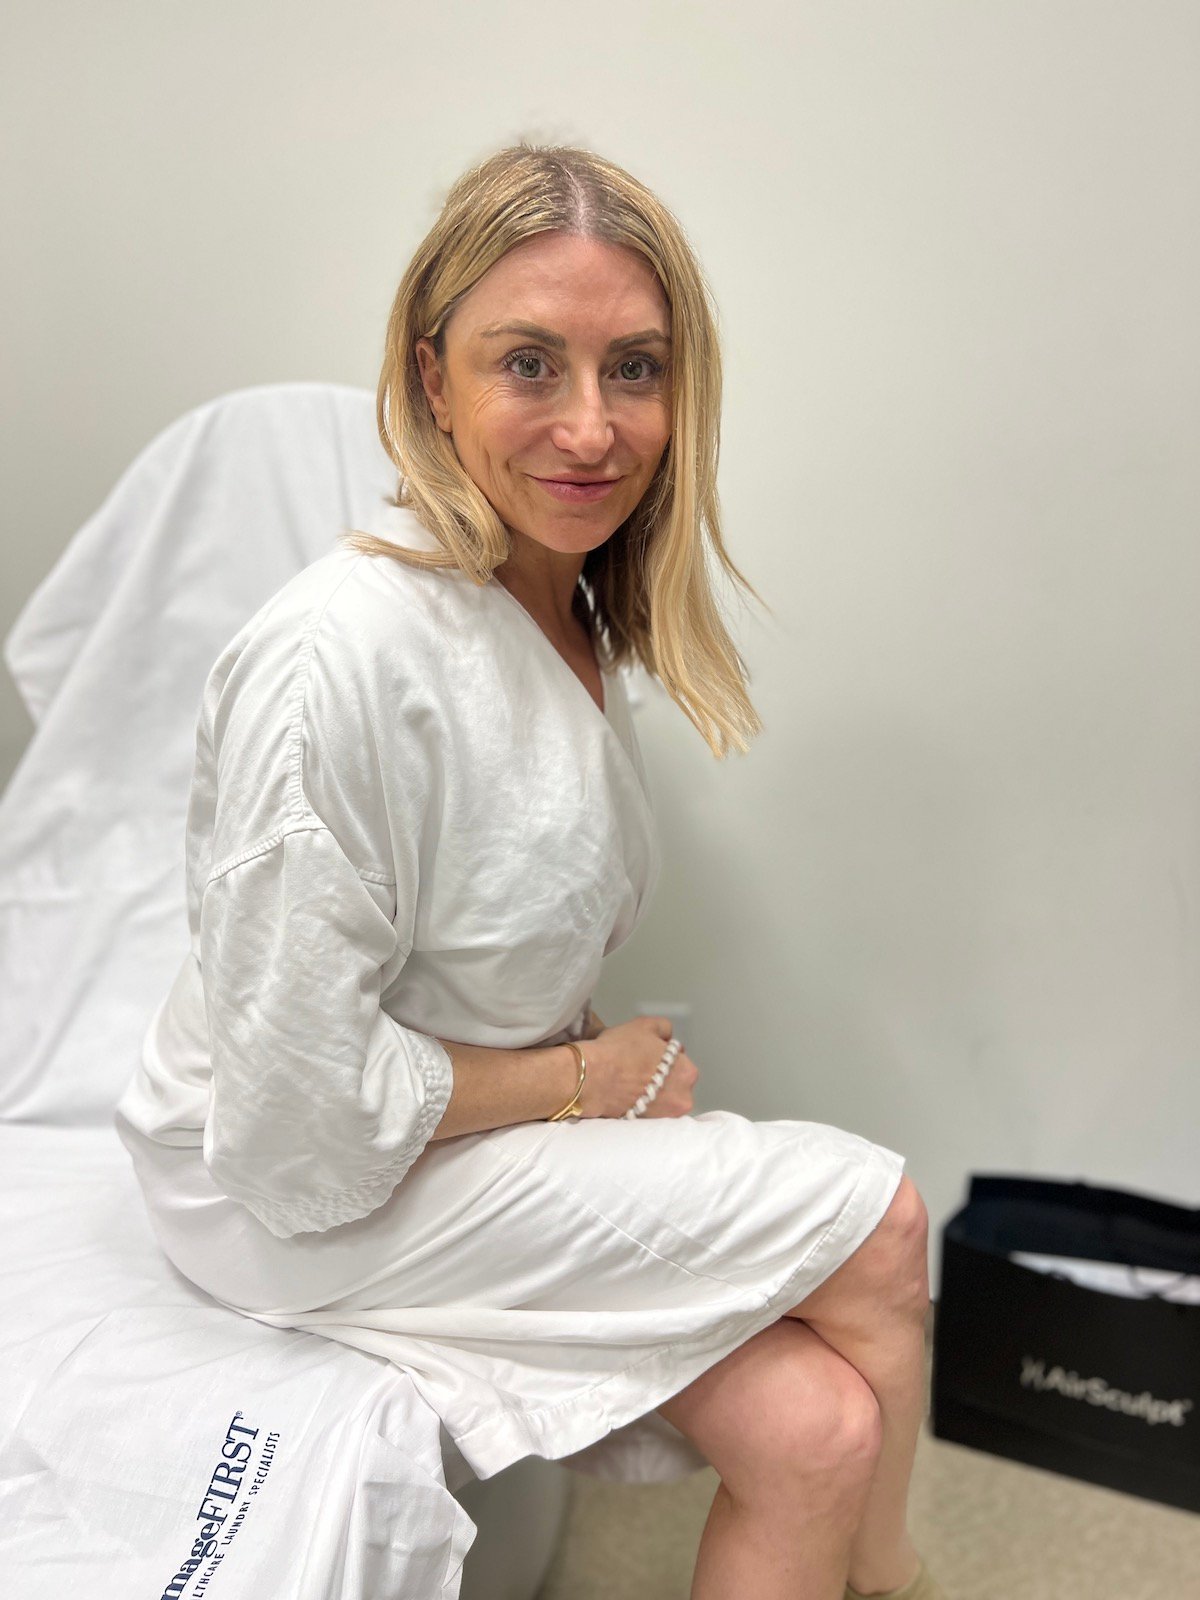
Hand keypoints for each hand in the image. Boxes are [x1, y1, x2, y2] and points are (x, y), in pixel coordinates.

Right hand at [577, 1014, 698, 1118]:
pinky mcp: (646, 1126)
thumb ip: (665, 1028)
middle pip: (674, 1082)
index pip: (679, 1059)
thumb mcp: (645, 1025)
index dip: (662, 1054)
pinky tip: (627, 1095)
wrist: (591, 1077)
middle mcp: (683, 1098)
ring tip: (631, 1082)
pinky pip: (648, 1112)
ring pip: (662, 1099)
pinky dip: (642, 1104)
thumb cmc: (620, 1050)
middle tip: (638, 1068)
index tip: (646, 1054)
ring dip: (653, 1092)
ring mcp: (665, 1116)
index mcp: (687, 1072)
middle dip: (661, 1076)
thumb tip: (667, 1038)